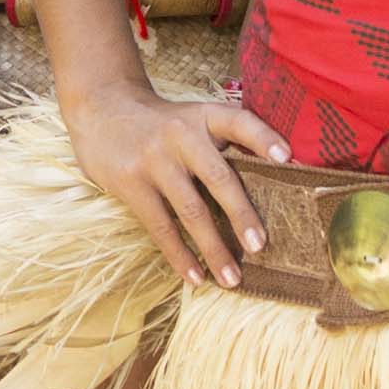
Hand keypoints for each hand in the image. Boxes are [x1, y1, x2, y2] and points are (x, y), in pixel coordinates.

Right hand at [69, 77, 284, 287]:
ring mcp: (154, 160)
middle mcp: (182, 135)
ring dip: (214, 249)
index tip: (287, 158)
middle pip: (219, 178)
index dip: (264, 138)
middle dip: (242, 215)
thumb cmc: (159, 123)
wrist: (100, 108)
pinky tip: (195, 276)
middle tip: (260, 246)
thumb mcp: (191, 118)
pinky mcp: (131, 183)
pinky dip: (180, 254)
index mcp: (203, 116)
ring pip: (191, 211)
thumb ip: (221, 142)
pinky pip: (161, 226)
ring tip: (232, 279)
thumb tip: (268, 183)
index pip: (239, 122)